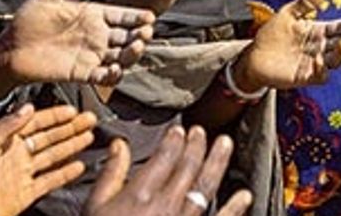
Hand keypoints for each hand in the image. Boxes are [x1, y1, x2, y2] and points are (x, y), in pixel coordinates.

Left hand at [0, 0, 156, 100]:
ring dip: (132, 54)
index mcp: (93, 15)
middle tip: (146, 32)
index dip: (137, 16)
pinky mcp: (81, 73)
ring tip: (136, 47)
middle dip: (141, 35)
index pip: (122, 15)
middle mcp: (96, 36)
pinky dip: (112, 75)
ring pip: (121, 56)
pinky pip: (102, 76)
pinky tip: (115, 69)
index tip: (150, 16)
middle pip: (127, 36)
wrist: (9, 49)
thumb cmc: (29, 20)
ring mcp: (91, 55)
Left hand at [0, 103, 96, 215]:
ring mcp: (21, 174)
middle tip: (89, 119)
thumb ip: (7, 126)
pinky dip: (66, 173)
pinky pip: (50, 181)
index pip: (35, 123)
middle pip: (48, 137)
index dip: (55, 116)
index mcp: (3, 140)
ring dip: (71, 145)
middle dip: (69, 127)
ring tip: (89, 136)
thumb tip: (28, 108)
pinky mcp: (25, 193)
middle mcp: (15, 155)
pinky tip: (78, 165)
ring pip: (53, 156)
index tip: (72, 110)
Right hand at [83, 126, 251, 215]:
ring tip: (225, 145)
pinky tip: (244, 196)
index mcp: (140, 194)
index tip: (180, 132)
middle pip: (187, 167)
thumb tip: (119, 145)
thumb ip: (111, 174)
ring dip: (217, 163)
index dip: (175, 141)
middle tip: (201, 132)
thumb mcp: (96, 207)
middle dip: (196, 146)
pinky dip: (234, 208)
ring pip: (205, 187)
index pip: (165, 157)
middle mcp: (166, 205)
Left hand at [232, 0, 340, 93]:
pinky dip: (321, 69)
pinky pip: (318, 75)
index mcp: (318, 31)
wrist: (254, 56)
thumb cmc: (273, 34)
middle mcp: (320, 47)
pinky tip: (319, 60)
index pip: (339, 27)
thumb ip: (308, 0)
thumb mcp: (290, 12)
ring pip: (334, 60)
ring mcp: (314, 63)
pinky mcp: (305, 76)